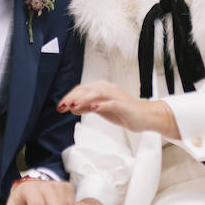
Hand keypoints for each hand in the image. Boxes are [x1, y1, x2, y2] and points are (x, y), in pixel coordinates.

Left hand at [58, 80, 177, 137]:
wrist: (144, 116)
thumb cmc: (123, 112)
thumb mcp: (101, 110)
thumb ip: (87, 107)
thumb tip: (72, 108)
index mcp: (101, 88)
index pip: (82, 89)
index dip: (69, 97)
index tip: (60, 106)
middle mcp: (108, 89)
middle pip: (87, 90)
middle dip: (73, 98)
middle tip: (62, 106)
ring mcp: (116, 96)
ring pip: (97, 93)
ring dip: (84, 99)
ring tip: (73, 106)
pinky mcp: (123, 105)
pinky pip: (112, 103)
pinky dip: (102, 105)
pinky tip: (94, 108)